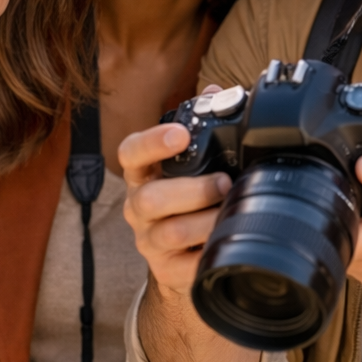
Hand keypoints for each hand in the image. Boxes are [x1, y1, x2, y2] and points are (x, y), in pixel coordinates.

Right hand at [119, 121, 230, 298]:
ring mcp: (149, 240)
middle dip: (192, 190)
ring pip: (169, 233)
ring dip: (204, 221)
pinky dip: (208, 254)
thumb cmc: (190, 200)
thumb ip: (202, 126)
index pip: (131, 153)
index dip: (152, 143)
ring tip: (229, 212)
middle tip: (224, 183)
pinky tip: (225, 243)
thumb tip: (214, 92)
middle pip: (150, 198)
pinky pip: (185, 266)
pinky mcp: (165, 270)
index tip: (180, 134)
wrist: (185, 256)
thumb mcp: (192, 164)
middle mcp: (139, 206)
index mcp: (143, 174)